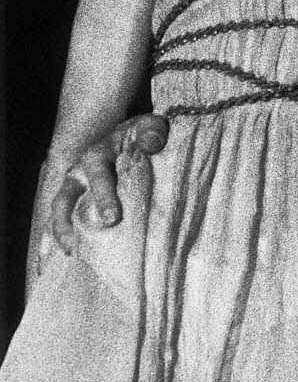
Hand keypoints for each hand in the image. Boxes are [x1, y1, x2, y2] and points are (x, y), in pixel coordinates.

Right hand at [49, 114, 168, 255]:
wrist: (131, 139)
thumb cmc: (142, 136)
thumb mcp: (150, 128)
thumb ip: (152, 132)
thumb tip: (151, 144)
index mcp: (96, 155)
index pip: (97, 175)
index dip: (103, 197)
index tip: (112, 218)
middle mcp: (79, 173)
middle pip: (68, 198)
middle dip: (72, 221)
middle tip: (81, 244)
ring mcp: (75, 189)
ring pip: (60, 211)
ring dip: (63, 231)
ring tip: (72, 252)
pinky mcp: (77, 202)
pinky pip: (65, 219)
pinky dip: (64, 235)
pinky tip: (72, 253)